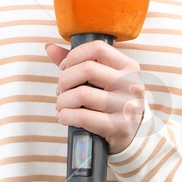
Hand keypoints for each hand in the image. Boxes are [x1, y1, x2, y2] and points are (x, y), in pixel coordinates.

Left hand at [46, 40, 146, 154]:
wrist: (132, 133)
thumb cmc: (111, 101)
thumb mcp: (102, 79)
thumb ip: (77, 62)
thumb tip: (50, 48)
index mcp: (128, 67)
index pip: (97, 48)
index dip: (74, 56)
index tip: (64, 67)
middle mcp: (130, 84)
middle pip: (87, 69)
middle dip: (65, 80)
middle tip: (60, 90)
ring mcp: (126, 105)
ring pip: (82, 94)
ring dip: (63, 100)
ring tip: (61, 105)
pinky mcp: (118, 126)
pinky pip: (83, 116)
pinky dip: (66, 116)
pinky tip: (64, 117)